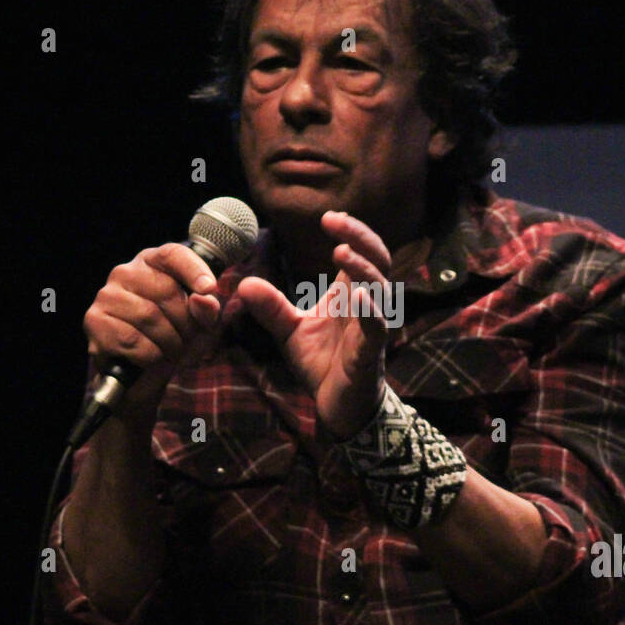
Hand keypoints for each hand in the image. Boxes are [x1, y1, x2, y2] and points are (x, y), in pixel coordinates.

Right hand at [83, 243, 222, 399]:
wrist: (143, 375)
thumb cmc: (173, 339)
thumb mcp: (199, 325)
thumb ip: (206, 309)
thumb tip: (204, 297)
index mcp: (152, 264)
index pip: (172, 255)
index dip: (193, 269)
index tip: (209, 288)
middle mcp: (125, 273)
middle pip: (166, 290)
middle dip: (185, 322)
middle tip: (187, 339)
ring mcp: (107, 296)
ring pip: (149, 316)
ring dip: (169, 342)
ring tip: (171, 350)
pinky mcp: (95, 321)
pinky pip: (131, 339)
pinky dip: (150, 355)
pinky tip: (150, 358)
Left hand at [235, 210, 391, 439]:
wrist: (337, 407)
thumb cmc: (323, 363)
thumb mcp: (290, 331)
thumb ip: (271, 307)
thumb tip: (243, 284)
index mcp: (350, 293)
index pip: (360, 252)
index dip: (351, 231)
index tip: (327, 217)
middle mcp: (367, 304)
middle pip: (378, 260)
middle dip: (360, 238)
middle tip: (335, 222)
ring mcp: (372, 328)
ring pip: (380, 290)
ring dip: (363, 270)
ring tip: (342, 253)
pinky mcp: (370, 354)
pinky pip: (376, 329)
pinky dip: (370, 312)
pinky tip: (357, 297)